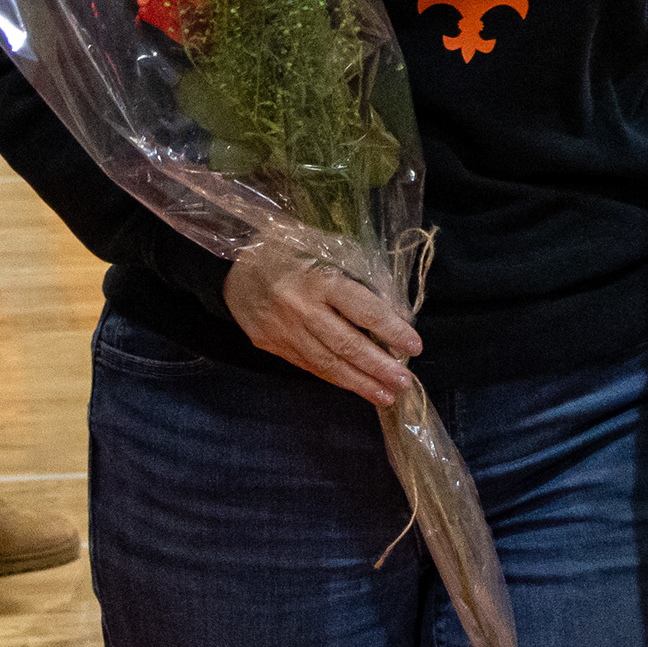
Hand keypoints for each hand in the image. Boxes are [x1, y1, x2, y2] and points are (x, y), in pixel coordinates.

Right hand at [221, 225, 420, 404]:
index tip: (414, 345)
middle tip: (404, 381)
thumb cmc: (289, 252)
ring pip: (327, 363)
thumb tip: (394, 313)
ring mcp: (283, 331)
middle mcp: (300, 308)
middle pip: (345, 344)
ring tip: (386, 395)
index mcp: (318, 280)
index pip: (362, 309)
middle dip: (378, 366)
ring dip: (360, 382)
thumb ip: (357, 279)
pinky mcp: (271, 346)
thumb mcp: (325, 251)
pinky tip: (357, 387)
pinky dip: (336, 378)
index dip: (391, 329)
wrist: (234, 267)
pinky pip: (310, 366)